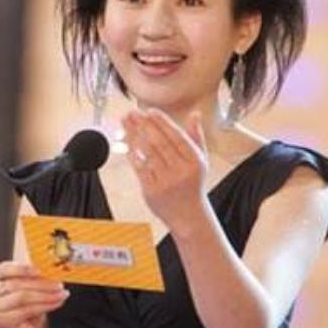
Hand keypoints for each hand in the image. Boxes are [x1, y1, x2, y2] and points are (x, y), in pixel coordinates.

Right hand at [0, 261, 68, 327]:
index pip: (4, 269)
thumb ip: (32, 274)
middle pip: (16, 284)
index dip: (22, 268)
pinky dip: (45, 305)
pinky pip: (27, 310)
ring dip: (46, 295)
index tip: (40, 270)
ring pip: (22, 297)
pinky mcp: (4, 321)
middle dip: (40, 283)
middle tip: (58, 284)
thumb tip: (49, 266)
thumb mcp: (25, 285)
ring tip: (61, 294)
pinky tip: (56, 302)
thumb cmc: (22, 303)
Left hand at [122, 108, 209, 233]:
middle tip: (133, 112)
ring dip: (135, 135)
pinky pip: (139, 167)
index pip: (176, 136)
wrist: (189, 216)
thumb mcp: (201, 161)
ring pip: (147, 153)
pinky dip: (132, 154)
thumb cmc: (193, 185)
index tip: (150, 111)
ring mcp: (165, 181)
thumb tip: (195, 114)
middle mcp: (181, 170)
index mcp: (194, 161)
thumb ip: (196, 136)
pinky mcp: (151, 190)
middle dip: (144, 125)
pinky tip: (126, 142)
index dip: (162, 122)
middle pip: (160, 142)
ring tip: (126, 122)